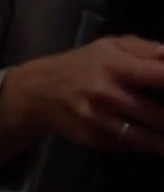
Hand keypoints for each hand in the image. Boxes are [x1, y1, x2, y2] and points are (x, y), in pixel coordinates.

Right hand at [0, 37, 163, 162]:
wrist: (40, 92)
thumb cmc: (84, 64)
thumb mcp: (111, 46)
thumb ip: (147, 50)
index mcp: (116, 65)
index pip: (159, 75)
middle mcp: (108, 94)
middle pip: (158, 114)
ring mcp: (101, 121)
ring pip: (148, 138)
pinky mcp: (97, 140)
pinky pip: (131, 145)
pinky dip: (149, 145)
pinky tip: (158, 142)